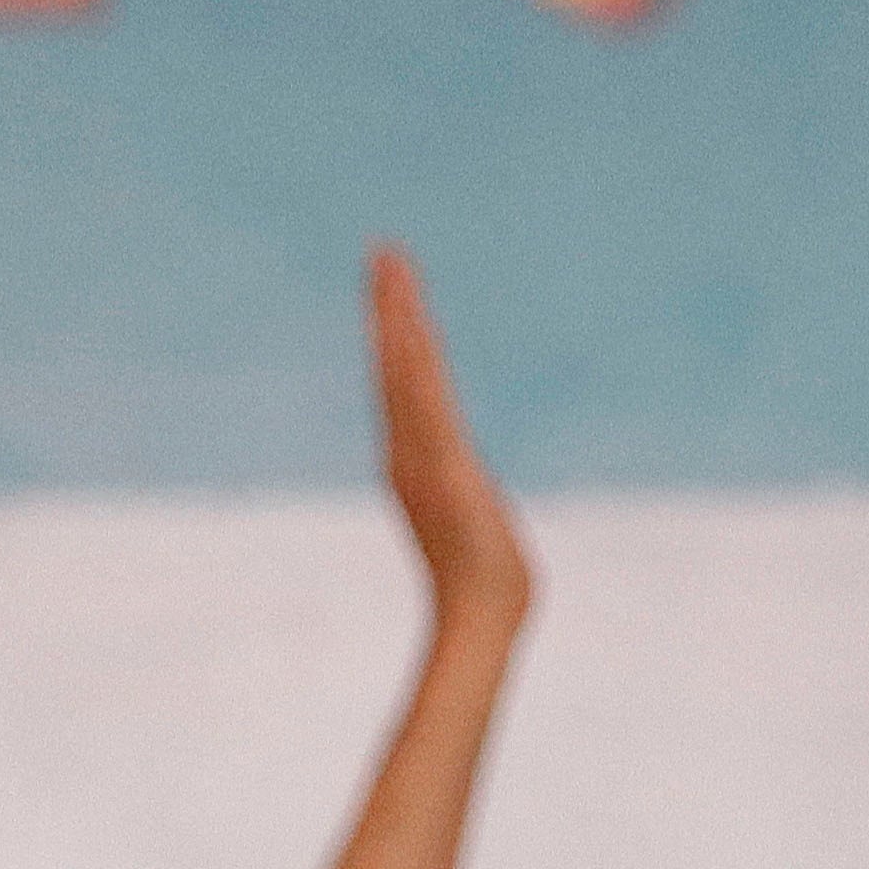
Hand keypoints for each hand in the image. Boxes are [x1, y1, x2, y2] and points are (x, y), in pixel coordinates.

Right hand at [369, 245, 528, 638]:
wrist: (483, 618)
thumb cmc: (486, 588)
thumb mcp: (476, 529)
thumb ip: (469, 507)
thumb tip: (475, 512)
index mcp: (414, 461)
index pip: (402, 384)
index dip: (393, 334)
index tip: (391, 289)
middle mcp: (408, 451)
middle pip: (394, 365)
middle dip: (388, 307)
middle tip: (383, 251)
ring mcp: (421, 455)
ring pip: (404, 370)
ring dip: (396, 315)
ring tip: (390, 264)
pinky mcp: (441, 461)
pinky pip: (423, 397)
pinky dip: (411, 359)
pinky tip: (410, 322)